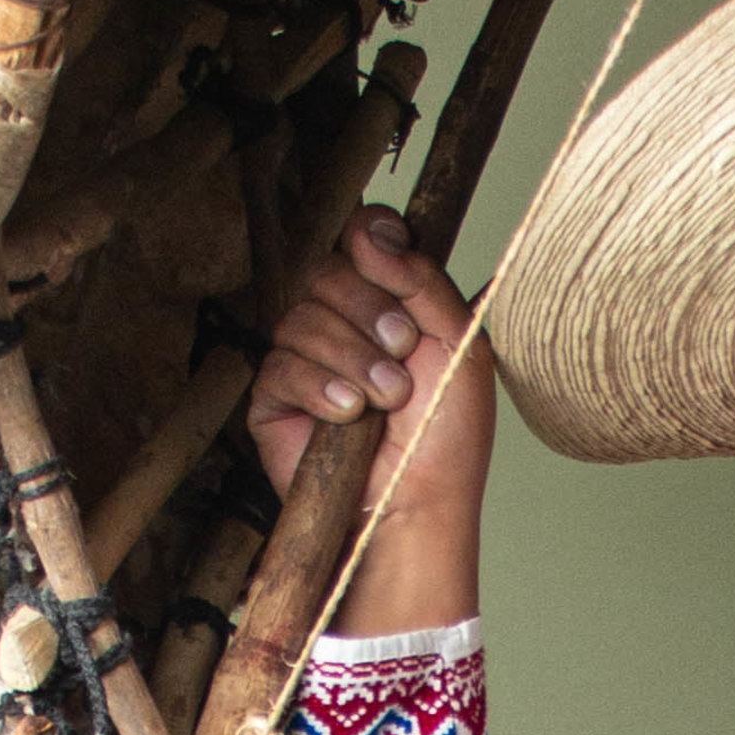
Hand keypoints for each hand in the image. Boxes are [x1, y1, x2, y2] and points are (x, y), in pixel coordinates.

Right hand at [249, 210, 492, 521]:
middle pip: (325, 271)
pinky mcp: (275, 400)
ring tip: (386, 401)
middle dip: (367, 310)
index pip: (358, 237)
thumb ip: (424, 279)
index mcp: (387, 301)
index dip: (368, 235)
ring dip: (353, 359)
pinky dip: (318, 388)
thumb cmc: (446, 435)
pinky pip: (279, 366)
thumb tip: (374, 232)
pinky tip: (348, 415)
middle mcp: (342, 324)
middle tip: (403, 351)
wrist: (419, 502)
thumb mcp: (460, 345)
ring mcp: (305, 360)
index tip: (389, 253)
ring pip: (301, 319)